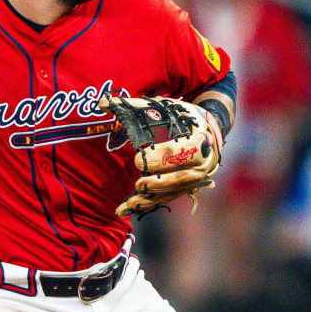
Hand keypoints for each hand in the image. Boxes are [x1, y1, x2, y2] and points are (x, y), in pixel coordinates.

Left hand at [98, 94, 222, 216]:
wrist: (208, 131)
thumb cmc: (184, 117)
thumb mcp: (167, 107)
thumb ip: (136, 106)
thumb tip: (102, 103)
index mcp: (198, 140)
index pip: (180, 151)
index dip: (160, 157)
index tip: (139, 160)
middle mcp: (202, 162)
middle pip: (181, 177)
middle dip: (159, 183)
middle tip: (138, 185)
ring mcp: (196, 178)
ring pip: (175, 192)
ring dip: (152, 199)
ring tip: (129, 203)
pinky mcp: (188, 188)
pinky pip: (169, 198)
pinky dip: (150, 204)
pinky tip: (131, 208)